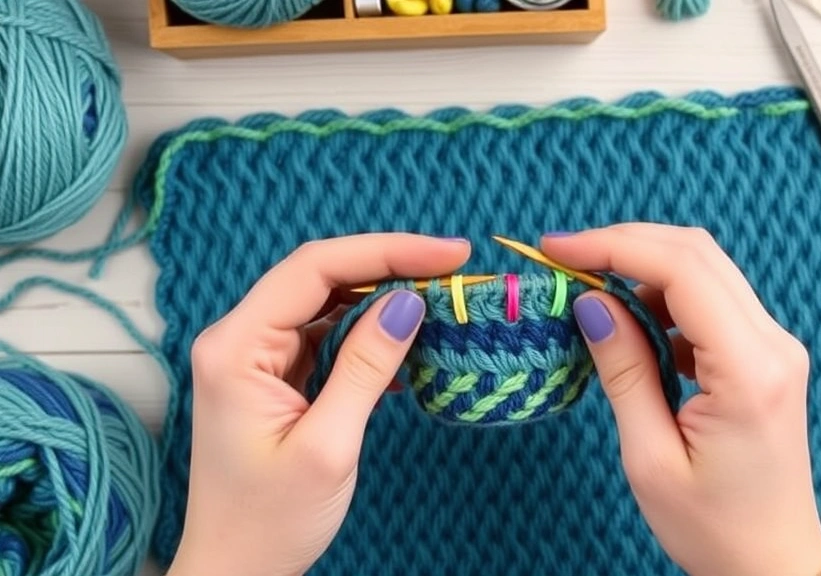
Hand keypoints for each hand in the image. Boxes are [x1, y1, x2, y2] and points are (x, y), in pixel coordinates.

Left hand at [165, 234, 470, 575]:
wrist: (235, 571)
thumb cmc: (270, 521)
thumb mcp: (327, 446)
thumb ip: (365, 367)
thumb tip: (409, 302)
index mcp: (235, 348)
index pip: (315, 270)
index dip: (386, 251)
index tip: (449, 253)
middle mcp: (239, 339)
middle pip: (321, 276)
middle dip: (390, 265)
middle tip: (454, 267)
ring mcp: (256, 356)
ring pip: (327, 301)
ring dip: (384, 295)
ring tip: (441, 296)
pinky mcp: (276, 375)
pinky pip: (327, 334)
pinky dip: (370, 330)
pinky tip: (408, 337)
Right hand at [542, 224, 820, 575]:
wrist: (771, 564)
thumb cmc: (713, 528)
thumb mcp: (650, 458)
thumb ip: (623, 371)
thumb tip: (591, 303)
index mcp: (750, 370)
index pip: (682, 270)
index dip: (613, 246)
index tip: (556, 249)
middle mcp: (774, 344)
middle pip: (697, 254)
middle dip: (624, 244)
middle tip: (563, 258)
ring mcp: (775, 345)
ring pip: (704, 269)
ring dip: (642, 267)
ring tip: (588, 290)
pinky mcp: (765, 354)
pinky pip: (711, 300)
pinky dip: (663, 296)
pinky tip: (628, 321)